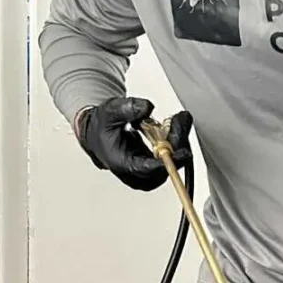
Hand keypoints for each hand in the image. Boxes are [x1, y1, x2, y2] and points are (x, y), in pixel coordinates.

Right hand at [75, 97, 192, 191]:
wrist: (99, 134)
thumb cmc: (104, 128)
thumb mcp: (110, 112)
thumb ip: (127, 109)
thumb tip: (146, 108)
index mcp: (122, 164)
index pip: (147, 170)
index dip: (167, 162)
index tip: (182, 152)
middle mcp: (136, 174)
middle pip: (165, 167)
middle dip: (177, 142)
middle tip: (180, 120)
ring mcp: (148, 174)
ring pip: (174, 163)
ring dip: (179, 140)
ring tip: (178, 119)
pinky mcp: (157, 169)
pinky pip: (174, 158)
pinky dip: (177, 141)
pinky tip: (176, 125)